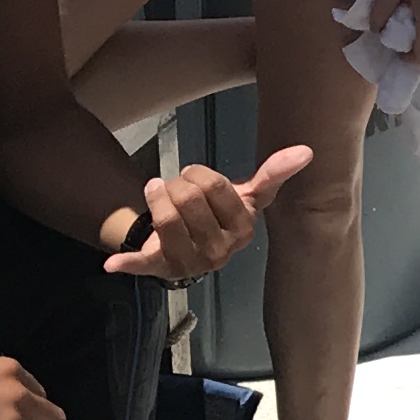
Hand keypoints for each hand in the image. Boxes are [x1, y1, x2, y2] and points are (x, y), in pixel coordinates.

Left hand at [106, 143, 314, 282]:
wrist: (189, 242)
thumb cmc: (218, 214)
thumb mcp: (247, 195)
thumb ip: (273, 175)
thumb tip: (307, 150)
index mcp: (242, 231)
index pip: (215, 188)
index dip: (198, 174)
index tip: (192, 173)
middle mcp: (219, 253)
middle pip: (187, 200)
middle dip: (176, 183)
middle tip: (174, 184)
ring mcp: (189, 264)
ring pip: (164, 218)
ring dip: (155, 195)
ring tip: (156, 191)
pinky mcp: (160, 270)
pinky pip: (141, 264)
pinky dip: (126, 263)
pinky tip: (112, 263)